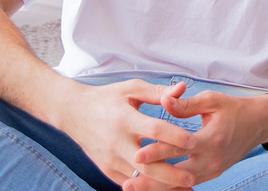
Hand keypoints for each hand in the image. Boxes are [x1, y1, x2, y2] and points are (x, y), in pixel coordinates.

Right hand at [61, 80, 197, 189]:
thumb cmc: (107, 98)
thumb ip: (158, 92)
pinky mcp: (107, 170)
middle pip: (145, 164)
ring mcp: (110, 159)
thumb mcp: (131, 89)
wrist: (74, 113)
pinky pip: (129, 184)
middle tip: (193, 177)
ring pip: (138, 178)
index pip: (152, 130)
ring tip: (186, 187)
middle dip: (170, 173)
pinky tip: (167, 190)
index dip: (173, 136)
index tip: (193, 141)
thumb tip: (184, 88)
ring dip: (162, 186)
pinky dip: (147, 188)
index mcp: (124, 119)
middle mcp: (116, 142)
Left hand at [131, 87, 267, 187]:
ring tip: (133, 187)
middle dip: (151, 179)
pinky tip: (152, 187)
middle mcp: (212, 159)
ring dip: (157, 186)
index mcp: (212, 139)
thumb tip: (163, 100)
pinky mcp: (212, 174)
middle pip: (177, 174)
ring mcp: (213, 170)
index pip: (180, 148)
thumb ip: (186, 103)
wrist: (258, 124)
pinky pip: (188, 183)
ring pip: (181, 183)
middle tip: (128, 182)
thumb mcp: (212, 100)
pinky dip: (170, 186)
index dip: (157, 151)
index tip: (137, 154)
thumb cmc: (234, 108)